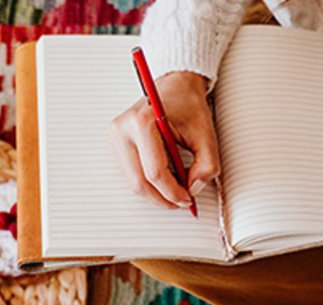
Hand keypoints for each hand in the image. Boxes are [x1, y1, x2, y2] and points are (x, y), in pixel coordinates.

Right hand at [110, 71, 219, 208]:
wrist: (175, 86)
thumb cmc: (188, 105)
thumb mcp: (206, 135)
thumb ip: (207, 165)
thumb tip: (192, 190)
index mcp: (142, 122)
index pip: (155, 172)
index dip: (173, 192)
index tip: (188, 198)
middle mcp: (123, 129)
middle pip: (139, 183)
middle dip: (163, 198)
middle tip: (182, 201)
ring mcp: (116, 137)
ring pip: (133, 183)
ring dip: (156, 192)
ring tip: (176, 188)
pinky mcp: (116, 144)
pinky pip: (131, 175)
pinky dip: (149, 183)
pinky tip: (165, 178)